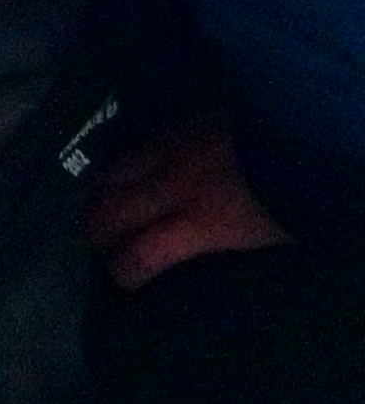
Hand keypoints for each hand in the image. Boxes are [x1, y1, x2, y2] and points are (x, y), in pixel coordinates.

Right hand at [86, 124, 288, 291]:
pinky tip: (117, 173)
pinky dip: (118, 165)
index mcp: (201, 223)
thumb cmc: (295, 198)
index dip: (123, 272)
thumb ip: (227, 245)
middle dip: (97, 234)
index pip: (140, 255)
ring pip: (109, 174)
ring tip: (95, 208)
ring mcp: (170, 150)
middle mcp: (173, 187)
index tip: (122, 279)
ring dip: (97, 196)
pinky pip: (131, 147)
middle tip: (97, 245)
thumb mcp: (265, 237)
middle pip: (110, 213)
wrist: (307, 132)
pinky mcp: (176, 124)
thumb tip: (208, 258)